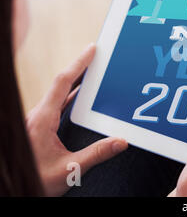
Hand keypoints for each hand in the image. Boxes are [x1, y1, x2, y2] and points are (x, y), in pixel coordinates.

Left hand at [26, 43, 127, 195]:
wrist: (14, 187)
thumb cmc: (35, 179)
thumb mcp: (69, 169)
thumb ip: (96, 154)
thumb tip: (121, 142)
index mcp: (42, 120)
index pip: (62, 83)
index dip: (79, 64)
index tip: (91, 50)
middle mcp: (37, 116)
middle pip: (61, 84)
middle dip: (79, 68)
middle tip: (97, 56)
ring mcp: (36, 120)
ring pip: (57, 94)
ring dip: (75, 81)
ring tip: (93, 73)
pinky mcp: (38, 127)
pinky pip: (56, 104)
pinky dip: (71, 95)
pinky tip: (81, 99)